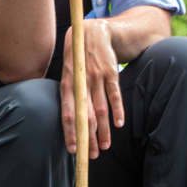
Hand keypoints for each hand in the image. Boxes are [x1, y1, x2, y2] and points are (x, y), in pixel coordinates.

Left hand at [60, 19, 122, 158]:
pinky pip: (114, 95)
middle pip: (85, 116)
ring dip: (103, 130)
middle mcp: (81, 83)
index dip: (70, 133)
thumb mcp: (66, 72)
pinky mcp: (111, 73)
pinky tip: (119, 125)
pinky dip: (118, 111)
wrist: (92, 32)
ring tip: (105, 146)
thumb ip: (68, 92)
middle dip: (88, 138)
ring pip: (100, 109)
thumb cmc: (77, 56)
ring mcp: (96, 78)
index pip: (67, 113)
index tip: (74, 150)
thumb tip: (67, 117)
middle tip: (92, 155)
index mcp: (67, 84)